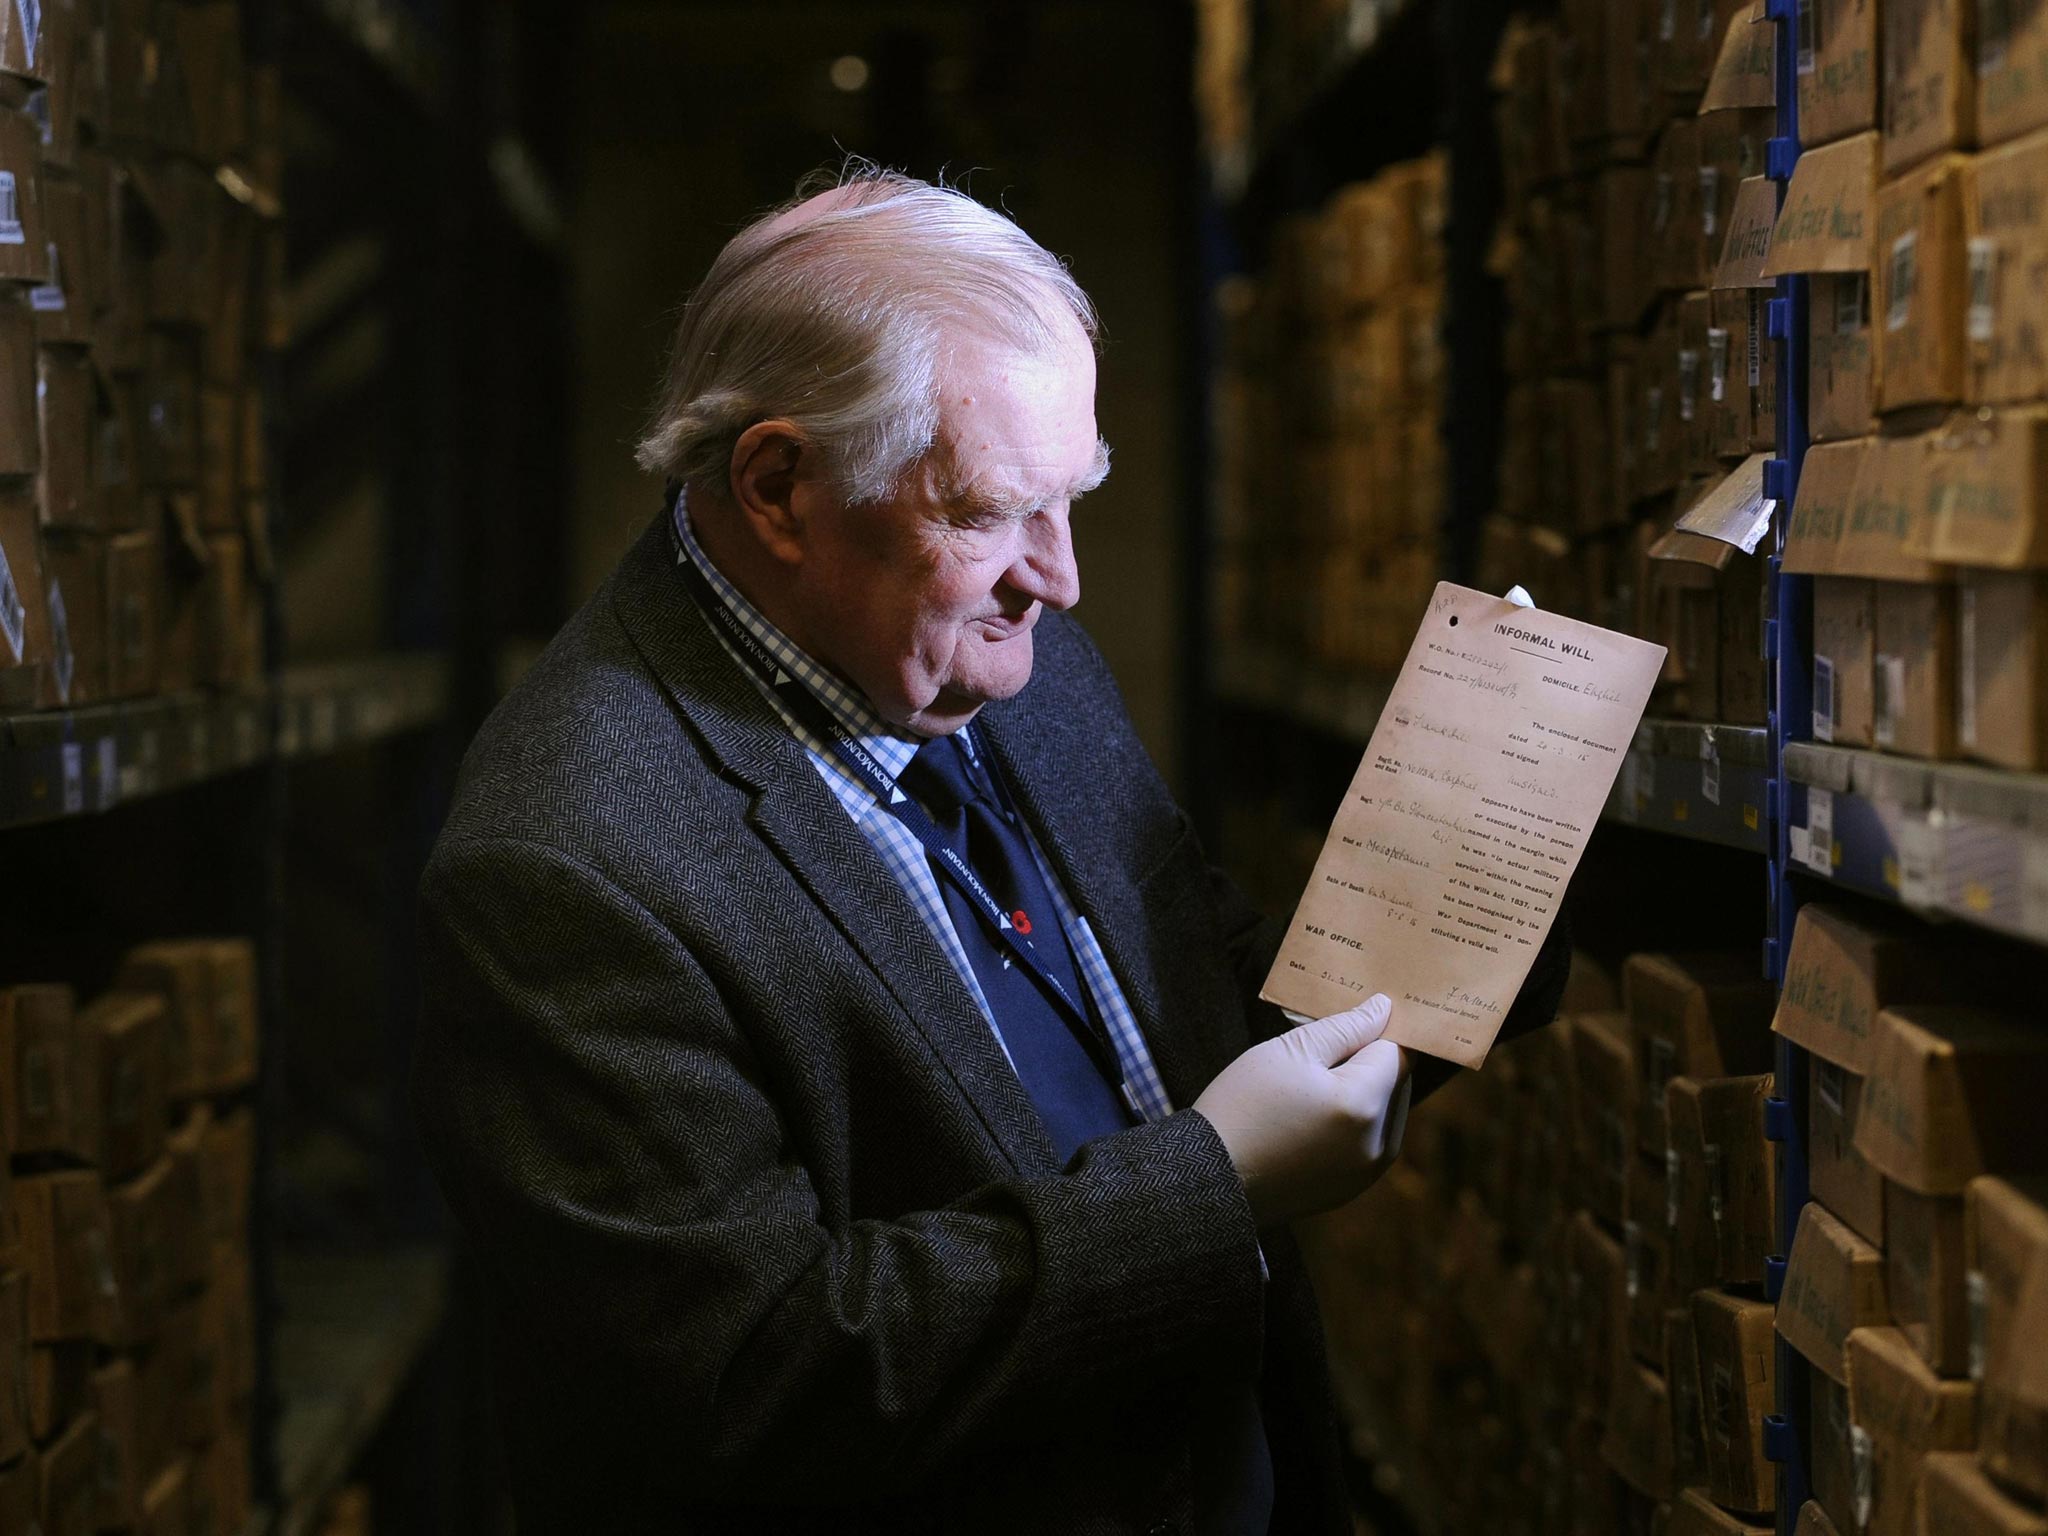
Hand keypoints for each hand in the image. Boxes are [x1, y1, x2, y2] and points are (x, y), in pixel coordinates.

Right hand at [1191, 995, 1407, 1226]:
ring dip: (1364, 1093)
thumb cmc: (1242, 1107)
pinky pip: (1369, 1143)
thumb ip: (1345, 1028)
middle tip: (1320, 1056)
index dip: (1372, 1032)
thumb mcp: (1288, 1051)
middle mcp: (1377, 1144)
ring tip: (1312, 1089)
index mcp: (1363, 1105)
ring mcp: (1366, 1172)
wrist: (1209, 1179)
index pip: (1395, 1052)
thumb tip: (1384, 1008)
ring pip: (1386, 1113)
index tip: (1342, 1029)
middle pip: (1396, 1083)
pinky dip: (1353, 1124)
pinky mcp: (1351, 1190)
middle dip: (1369, 1063)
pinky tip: (1311, 1119)